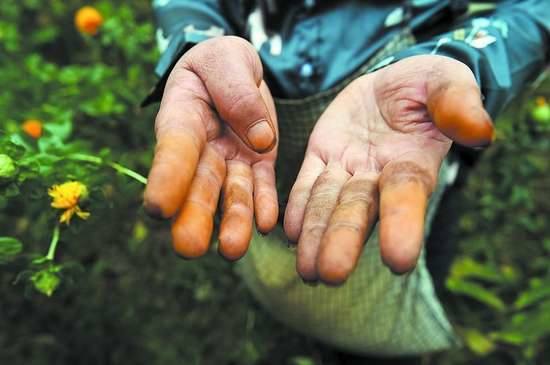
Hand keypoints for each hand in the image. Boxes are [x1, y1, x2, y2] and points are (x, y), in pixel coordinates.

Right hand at [144, 36, 278, 259]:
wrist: (237, 70)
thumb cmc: (221, 62)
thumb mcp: (227, 60)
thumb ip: (237, 92)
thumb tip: (260, 141)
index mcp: (182, 118)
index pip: (173, 150)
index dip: (165, 179)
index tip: (157, 208)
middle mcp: (202, 148)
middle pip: (197, 186)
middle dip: (193, 217)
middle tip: (189, 248)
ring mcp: (230, 160)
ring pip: (231, 194)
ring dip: (233, 222)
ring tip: (234, 250)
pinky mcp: (258, 165)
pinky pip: (261, 188)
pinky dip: (264, 206)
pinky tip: (267, 224)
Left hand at [284, 55, 493, 284]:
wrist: (389, 84)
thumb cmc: (426, 84)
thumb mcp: (445, 80)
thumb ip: (457, 102)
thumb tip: (480, 133)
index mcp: (412, 162)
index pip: (406, 195)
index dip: (402, 224)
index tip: (399, 260)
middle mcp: (378, 176)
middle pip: (359, 211)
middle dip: (344, 241)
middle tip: (331, 276)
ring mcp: (348, 169)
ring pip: (328, 205)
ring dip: (315, 237)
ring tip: (306, 272)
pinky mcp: (322, 157)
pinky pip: (308, 185)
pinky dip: (299, 207)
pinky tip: (290, 233)